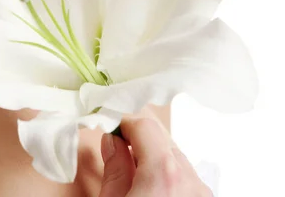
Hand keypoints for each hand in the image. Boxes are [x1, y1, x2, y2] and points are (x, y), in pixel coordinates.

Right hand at [98, 115, 212, 195]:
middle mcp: (190, 180)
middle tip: (118, 150)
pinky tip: (153, 191)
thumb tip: (113, 141)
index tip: (111, 128)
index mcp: (163, 174)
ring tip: (136, 178)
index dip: (125, 124)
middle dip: (140, 141)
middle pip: (162, 139)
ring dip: (155, 159)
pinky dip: (170, 176)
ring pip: (176, 158)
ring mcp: (202, 193)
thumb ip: (114, 168)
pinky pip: (186, 177)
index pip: (144, 126)